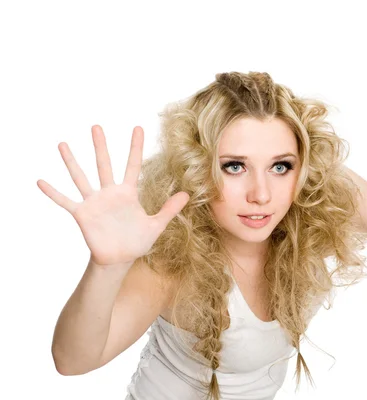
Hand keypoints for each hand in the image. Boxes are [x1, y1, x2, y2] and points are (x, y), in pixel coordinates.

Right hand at [37, 125, 189, 266]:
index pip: (133, 165)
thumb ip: (169, 209)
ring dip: (72, 162)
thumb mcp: (156, 225)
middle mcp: (109, 193)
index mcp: (128, 193)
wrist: (119, 259)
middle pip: (105, 164)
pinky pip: (65, 201)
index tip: (137, 127)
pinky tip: (40, 181)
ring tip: (63, 145)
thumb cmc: (137, 241)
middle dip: (101, 146)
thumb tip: (186, 194)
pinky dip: (53, 193)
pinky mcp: (82, 215)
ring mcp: (94, 202)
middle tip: (96, 126)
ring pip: (81, 178)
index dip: (135, 147)